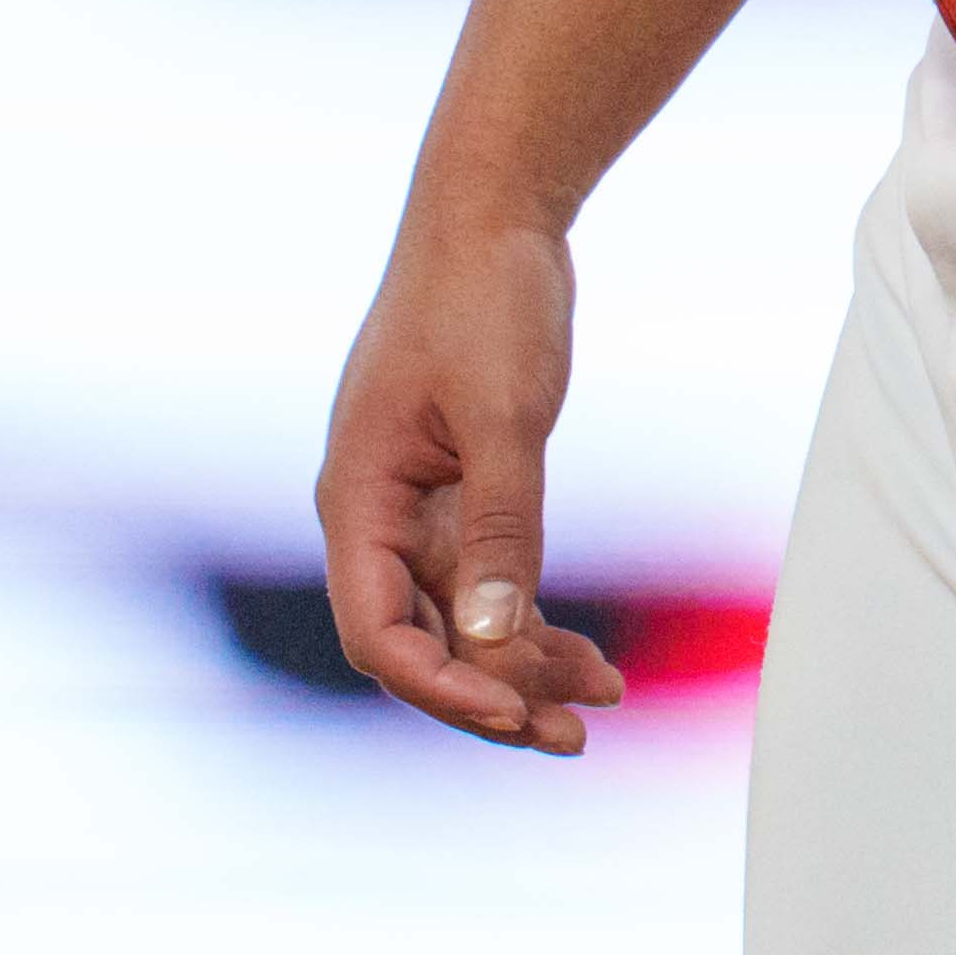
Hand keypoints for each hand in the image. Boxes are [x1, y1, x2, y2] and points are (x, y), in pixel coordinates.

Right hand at [317, 206, 633, 752]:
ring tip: (598, 702)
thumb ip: (500, 530)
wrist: (492, 217)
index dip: (443, 685)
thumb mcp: (502, 418)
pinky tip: (590, 657)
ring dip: (521, 665)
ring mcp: (415, 505)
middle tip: (571, 737)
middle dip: (490, 695)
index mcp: (357, 498)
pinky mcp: (457, 490)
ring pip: (459, 618)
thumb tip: (496, 641)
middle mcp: (374, 514)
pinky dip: (531, 618)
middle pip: (419, 640)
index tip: (516, 710)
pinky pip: (487, 579)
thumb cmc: (484, 300)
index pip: (378, 631)